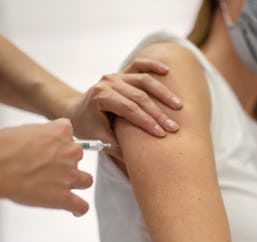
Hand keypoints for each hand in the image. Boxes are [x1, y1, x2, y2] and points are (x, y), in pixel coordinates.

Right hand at [0, 118, 92, 215]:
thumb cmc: (5, 147)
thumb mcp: (26, 129)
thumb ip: (39, 136)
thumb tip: (35, 144)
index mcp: (61, 132)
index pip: (68, 133)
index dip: (59, 142)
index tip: (52, 147)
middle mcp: (71, 152)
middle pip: (77, 156)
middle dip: (66, 162)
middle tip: (50, 168)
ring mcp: (70, 175)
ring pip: (86, 180)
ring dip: (77, 183)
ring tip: (64, 187)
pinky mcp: (64, 196)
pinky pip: (80, 205)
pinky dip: (78, 208)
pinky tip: (74, 209)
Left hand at [65, 58, 182, 158]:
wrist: (77, 110)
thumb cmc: (88, 126)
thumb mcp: (99, 139)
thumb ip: (118, 147)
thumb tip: (140, 160)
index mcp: (100, 96)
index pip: (128, 109)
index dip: (146, 121)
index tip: (161, 134)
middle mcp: (108, 82)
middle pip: (139, 97)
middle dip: (159, 113)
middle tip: (174, 128)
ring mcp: (117, 75)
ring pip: (144, 80)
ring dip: (163, 93)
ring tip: (179, 106)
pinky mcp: (123, 72)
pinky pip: (139, 65)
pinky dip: (153, 65)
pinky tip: (167, 71)